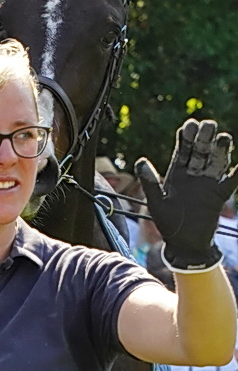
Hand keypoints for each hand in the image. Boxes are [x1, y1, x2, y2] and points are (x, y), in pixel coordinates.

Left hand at [136, 119, 237, 268]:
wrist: (185, 245)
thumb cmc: (168, 224)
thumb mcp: (157, 203)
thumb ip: (151, 182)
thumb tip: (141, 160)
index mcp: (177, 174)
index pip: (183, 150)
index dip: (186, 137)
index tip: (190, 125)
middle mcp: (194, 175)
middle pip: (201, 151)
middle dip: (205, 138)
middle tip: (208, 125)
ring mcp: (208, 183)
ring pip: (216, 161)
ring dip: (221, 149)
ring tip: (224, 138)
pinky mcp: (219, 194)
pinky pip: (231, 180)